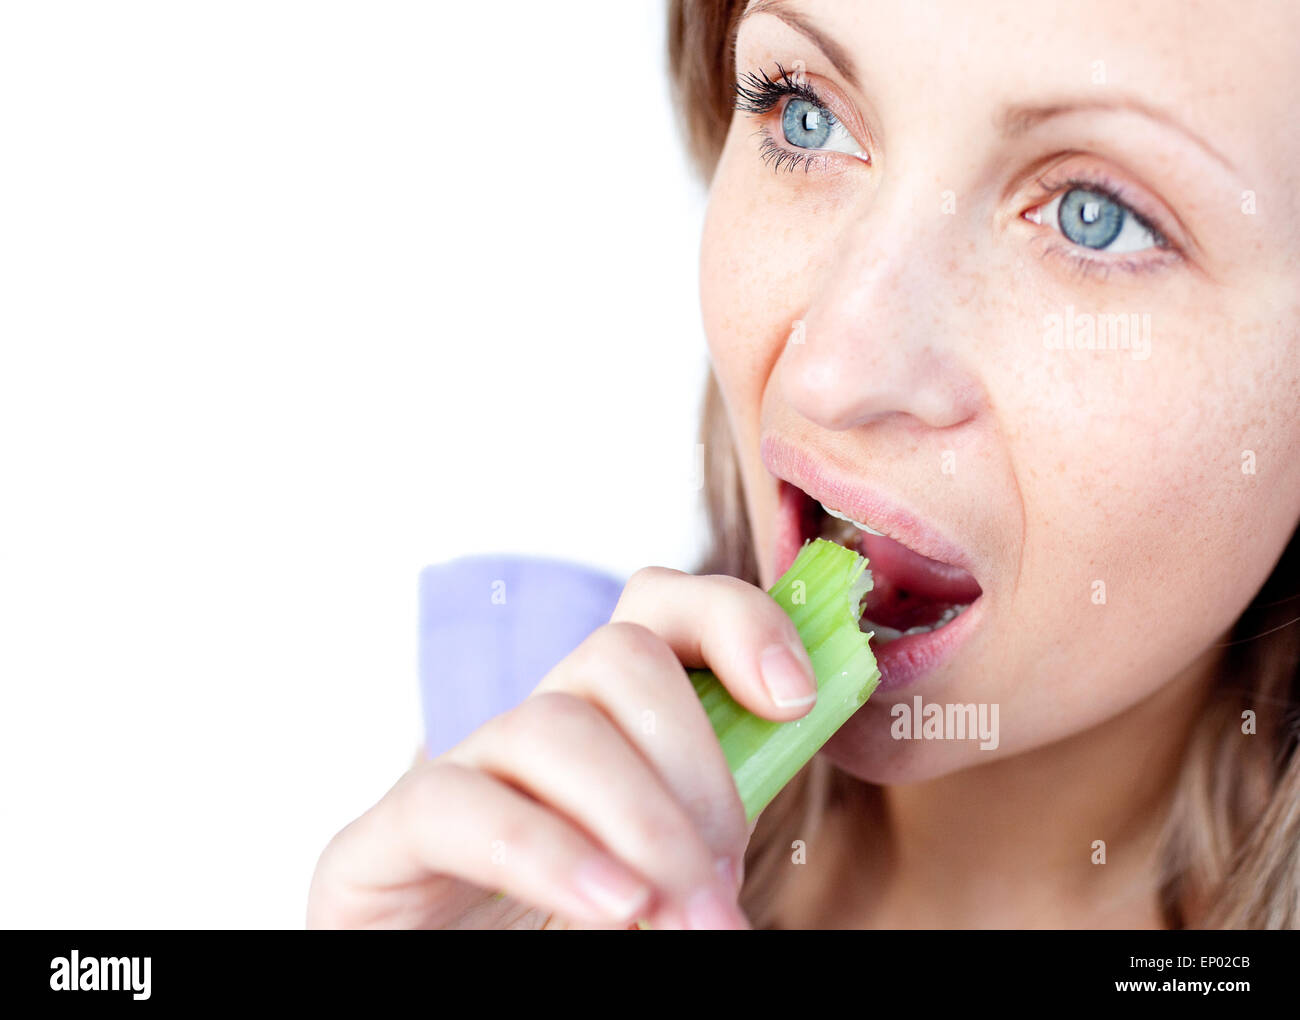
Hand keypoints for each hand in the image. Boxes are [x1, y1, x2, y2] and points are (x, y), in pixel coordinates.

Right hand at [306, 568, 818, 928]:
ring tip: (684, 920)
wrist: (448, 973)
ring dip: (644, 826)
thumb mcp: (671, 865)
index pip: (658, 607)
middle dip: (696, 768)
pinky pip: (461, 806)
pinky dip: (552, 856)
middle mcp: (530, 726)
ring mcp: (458, 773)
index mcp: (604, 723)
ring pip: (555, 725)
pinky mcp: (388, 836)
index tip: (794, 699)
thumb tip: (801, 730)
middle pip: (618, 657)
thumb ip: (719, 813)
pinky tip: (614, 906)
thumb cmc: (584, 929)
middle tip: (724, 882)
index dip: (733, 622)